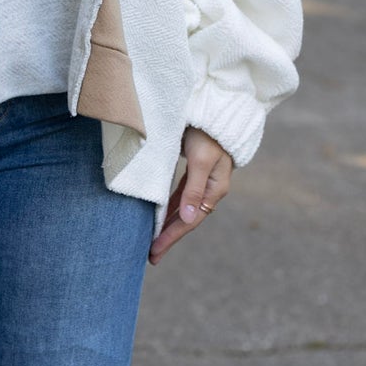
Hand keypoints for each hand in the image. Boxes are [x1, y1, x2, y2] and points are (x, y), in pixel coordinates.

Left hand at [148, 126, 232, 265]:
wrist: (215, 109)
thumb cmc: (208, 133)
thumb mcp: (201, 160)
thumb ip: (194, 188)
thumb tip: (188, 218)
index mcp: (214, 189)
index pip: (190, 220)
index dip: (172, 237)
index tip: (154, 252)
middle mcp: (208, 188)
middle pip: (186, 219)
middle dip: (169, 237)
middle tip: (150, 256)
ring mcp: (201, 180)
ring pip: (182, 209)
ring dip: (168, 224)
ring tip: (153, 241)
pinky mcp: (193, 170)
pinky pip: (179, 196)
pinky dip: (169, 207)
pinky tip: (159, 216)